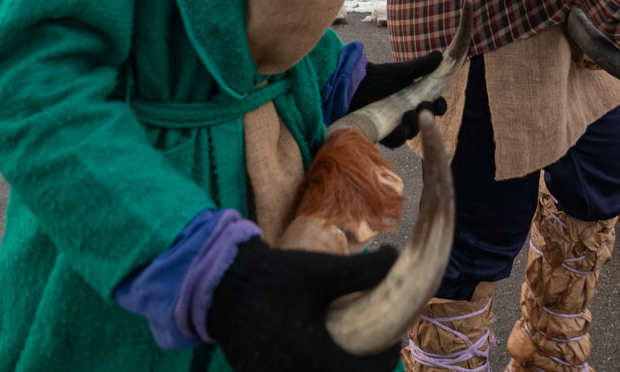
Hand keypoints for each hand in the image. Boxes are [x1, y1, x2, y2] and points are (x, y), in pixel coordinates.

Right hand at [208, 239, 401, 371]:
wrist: (222, 283)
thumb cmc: (276, 277)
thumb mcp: (321, 271)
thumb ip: (363, 271)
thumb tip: (397, 258)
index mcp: (310, 353)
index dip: (383, 364)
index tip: (392, 345)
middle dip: (361, 371)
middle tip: (375, 352)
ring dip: (337, 370)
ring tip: (349, 353)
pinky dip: (314, 370)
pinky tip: (322, 354)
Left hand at [351, 52, 446, 146]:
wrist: (354, 86)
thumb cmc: (379, 77)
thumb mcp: (402, 71)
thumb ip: (422, 66)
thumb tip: (440, 56)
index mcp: (417, 99)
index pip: (435, 106)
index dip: (440, 107)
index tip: (439, 103)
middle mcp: (409, 113)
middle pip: (425, 121)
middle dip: (428, 114)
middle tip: (424, 106)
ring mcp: (397, 125)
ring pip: (412, 132)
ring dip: (414, 125)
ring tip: (409, 114)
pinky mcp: (384, 134)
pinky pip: (396, 141)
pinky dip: (400, 136)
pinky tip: (399, 128)